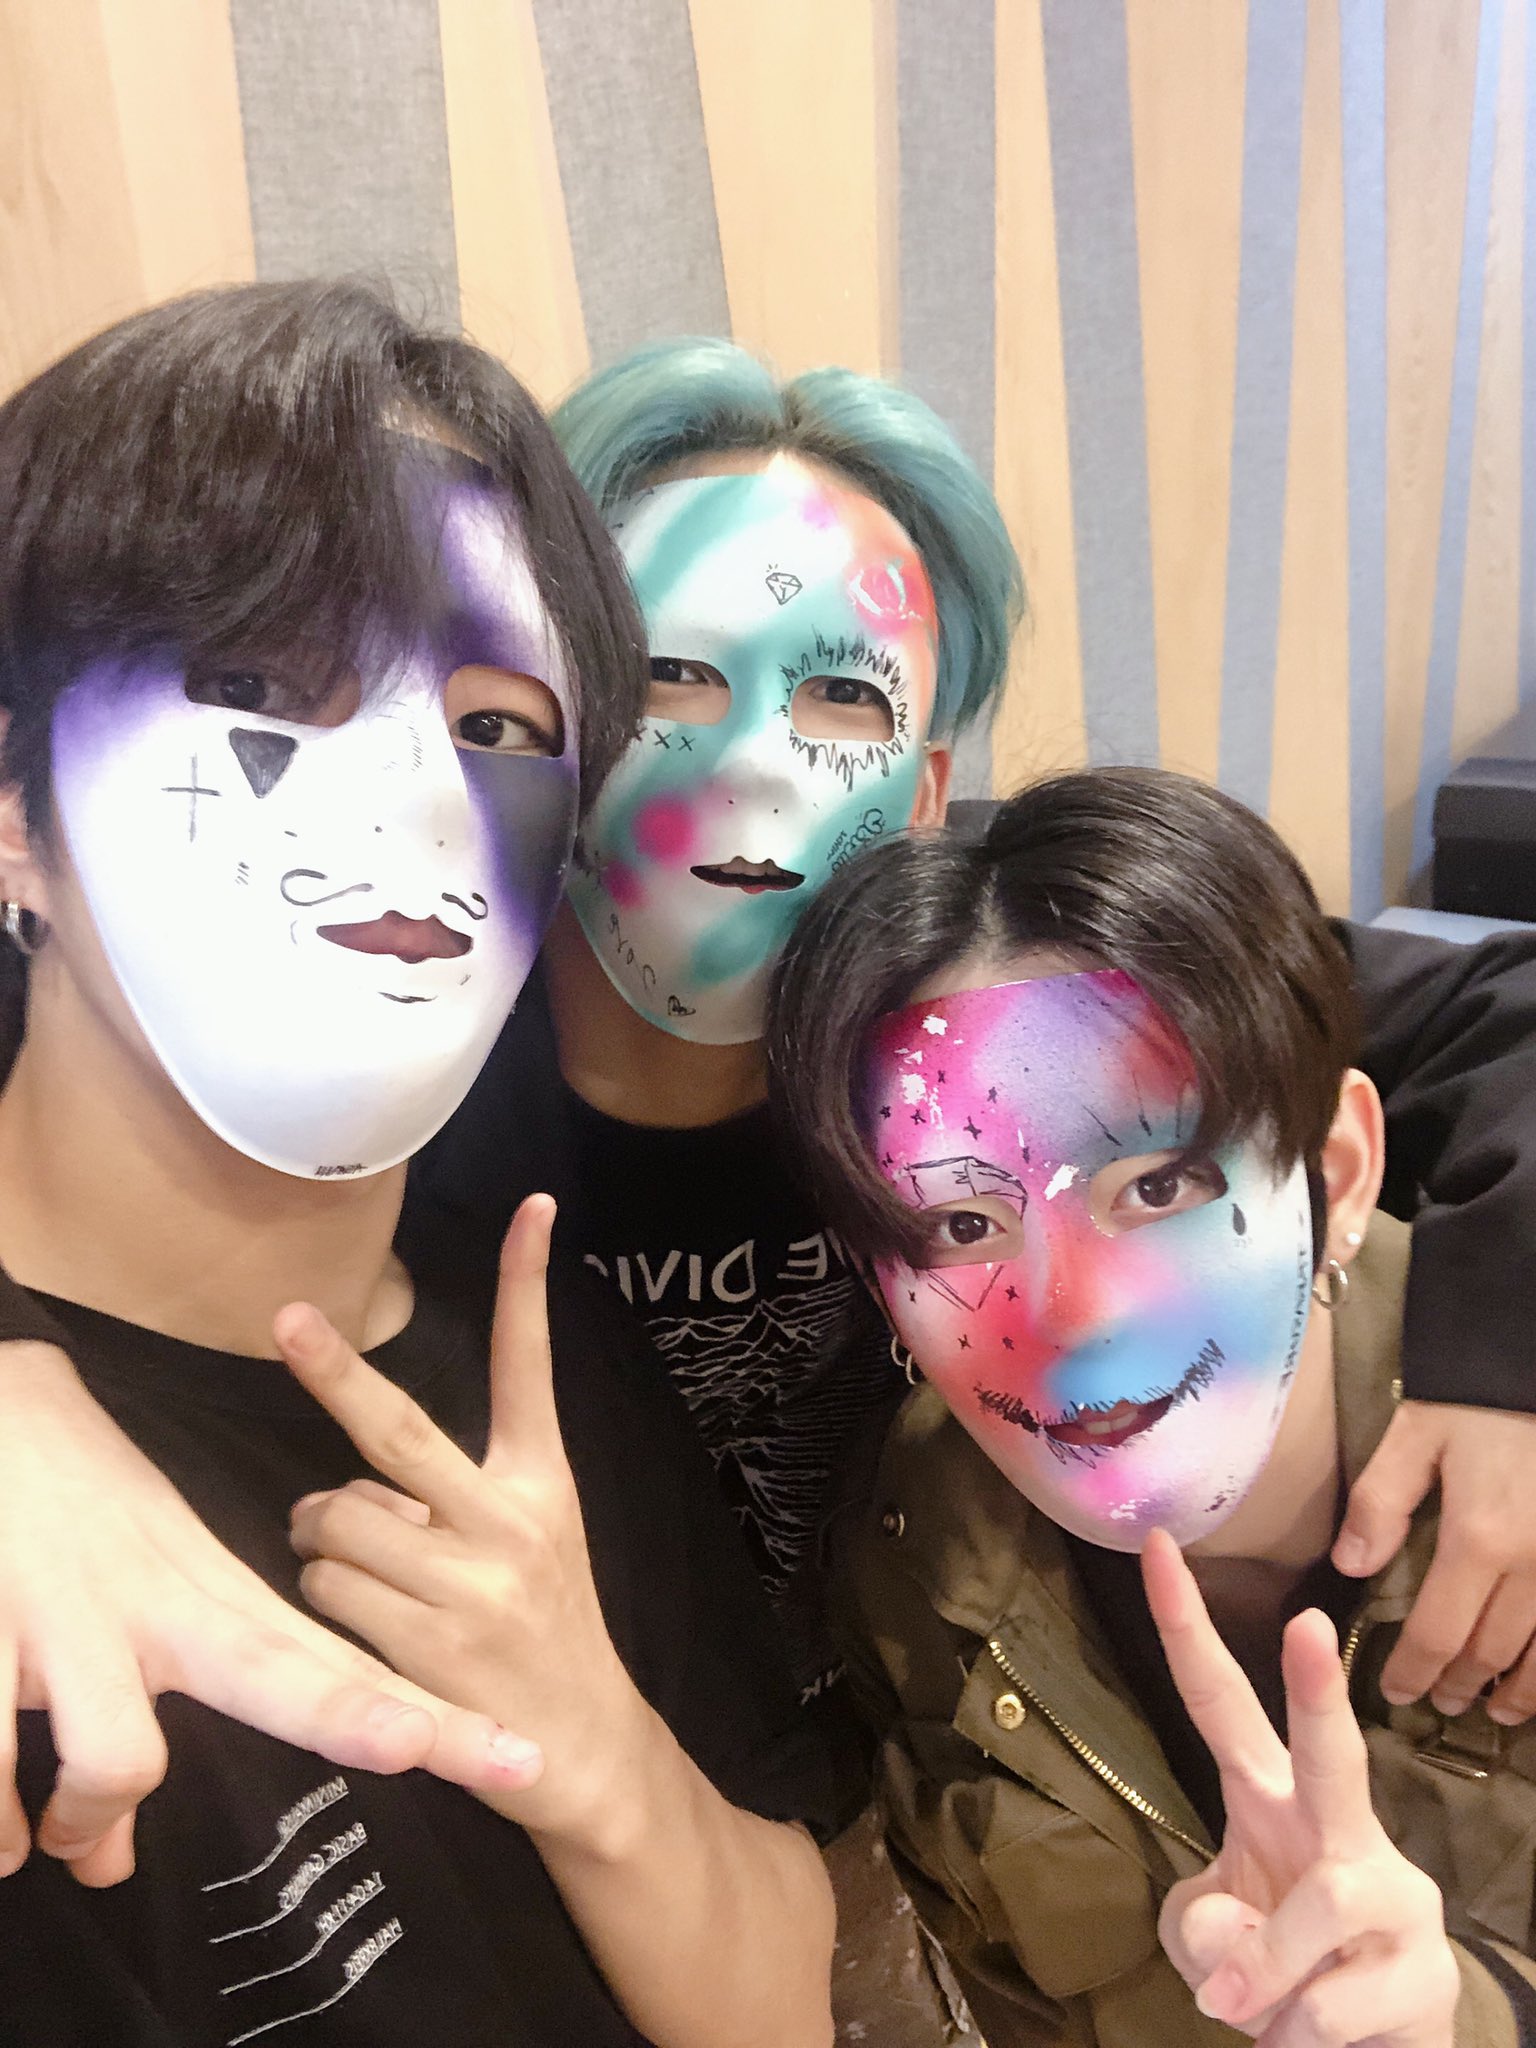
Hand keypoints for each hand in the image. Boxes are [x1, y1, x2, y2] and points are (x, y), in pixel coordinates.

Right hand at [0, 1344, 540, 1889]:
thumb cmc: (73, 1517)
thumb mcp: (123, 1609)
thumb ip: (146, 1723)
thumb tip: (107, 1864)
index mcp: (209, 1599)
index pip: (329, 1667)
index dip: (412, 1717)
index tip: (502, 1751)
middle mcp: (162, 1606)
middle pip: (274, 1676)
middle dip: (352, 1714)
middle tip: (413, 1745)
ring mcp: (77, 1617)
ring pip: (120, 1749)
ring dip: (89, 1814)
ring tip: (61, 1848)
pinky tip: (2, 1844)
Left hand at [282, 1195, 644, 1841]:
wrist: (585, 1750)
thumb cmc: (543, 1629)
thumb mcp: (535, 1541)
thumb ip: (457, 1498)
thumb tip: (352, 1485)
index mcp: (541, 1482)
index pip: (532, 1367)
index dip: (528, 1285)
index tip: (534, 1207)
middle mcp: (508, 1523)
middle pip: (399, 1432)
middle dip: (336, 1372)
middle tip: (288, 1319)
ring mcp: (467, 1589)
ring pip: (338, 1522)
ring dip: (324, 1539)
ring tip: (365, 1570)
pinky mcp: (423, 1651)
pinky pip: (328, 1590)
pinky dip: (325, 1594)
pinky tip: (366, 1621)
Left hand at [1144, 1528, 1459, 2046]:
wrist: (1372, 2045)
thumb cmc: (1278, 1967)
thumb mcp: (1206, 1943)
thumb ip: (1196, 1926)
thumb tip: (1234, 1934)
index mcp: (1269, 1798)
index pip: (1220, 1702)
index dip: (1185, 1628)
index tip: (1154, 1546)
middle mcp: (1338, 1827)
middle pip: (1330, 1750)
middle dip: (1318, 1689)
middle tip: (1308, 1627)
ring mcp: (1393, 1893)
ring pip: (1320, 1908)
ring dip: (1265, 1974)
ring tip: (1247, 2009)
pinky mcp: (1427, 1969)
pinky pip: (1331, 2005)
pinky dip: (1294, 2033)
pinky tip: (1305, 2034)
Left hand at [1333, 1402, 1535, 1720]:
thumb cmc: (1479, 1399)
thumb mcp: (1416, 1435)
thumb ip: (1379, 1503)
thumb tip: (1350, 1569)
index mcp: (1478, 1541)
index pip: (1438, 1633)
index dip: (1415, 1672)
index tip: (1396, 1693)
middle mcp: (1533, 1568)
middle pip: (1493, 1652)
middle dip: (1462, 1685)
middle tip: (1441, 1703)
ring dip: (1521, 1692)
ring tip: (1499, 1711)